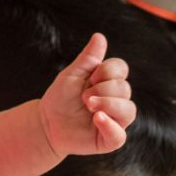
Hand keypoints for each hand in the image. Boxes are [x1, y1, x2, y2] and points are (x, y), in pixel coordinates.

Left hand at [38, 33, 134, 156]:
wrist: (47, 123)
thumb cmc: (60, 98)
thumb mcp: (71, 75)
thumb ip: (88, 58)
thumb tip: (99, 36)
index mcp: (109, 82)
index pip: (121, 69)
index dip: (106, 71)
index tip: (89, 78)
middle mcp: (117, 100)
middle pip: (124, 88)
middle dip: (102, 90)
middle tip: (83, 97)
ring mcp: (116, 120)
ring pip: (128, 110)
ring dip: (107, 104)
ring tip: (88, 105)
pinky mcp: (109, 139)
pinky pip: (120, 135)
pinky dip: (110, 125)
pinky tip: (96, 118)